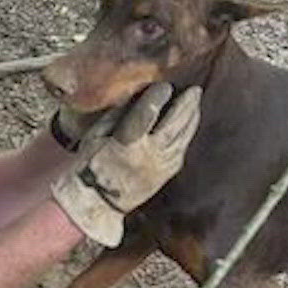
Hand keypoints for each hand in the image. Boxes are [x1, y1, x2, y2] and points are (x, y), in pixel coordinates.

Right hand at [51, 83, 202, 245]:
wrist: (99, 203)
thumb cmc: (91, 165)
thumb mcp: (95, 136)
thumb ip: (116, 115)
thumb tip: (135, 95)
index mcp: (126, 144)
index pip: (146, 115)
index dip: (157, 97)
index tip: (165, 85)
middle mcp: (147, 155)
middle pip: (173, 125)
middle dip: (185, 105)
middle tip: (194, 90)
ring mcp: (159, 167)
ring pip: (182, 138)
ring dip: (191, 118)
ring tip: (196, 102)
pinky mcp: (165, 175)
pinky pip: (181, 151)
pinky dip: (187, 135)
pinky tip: (190, 123)